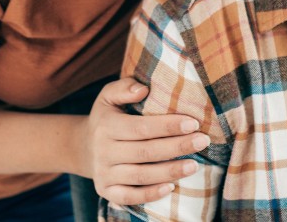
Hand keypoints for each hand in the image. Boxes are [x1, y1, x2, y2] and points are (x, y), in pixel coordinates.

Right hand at [79, 78, 210, 205]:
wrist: (83, 147)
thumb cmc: (107, 117)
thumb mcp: (108, 96)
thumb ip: (124, 87)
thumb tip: (143, 89)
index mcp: (107, 126)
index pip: (141, 127)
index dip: (167, 126)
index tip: (193, 123)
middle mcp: (104, 151)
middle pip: (145, 152)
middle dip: (177, 147)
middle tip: (202, 141)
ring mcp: (104, 174)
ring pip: (140, 176)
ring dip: (170, 172)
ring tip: (194, 166)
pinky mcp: (107, 191)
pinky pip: (129, 197)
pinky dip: (150, 194)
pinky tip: (171, 188)